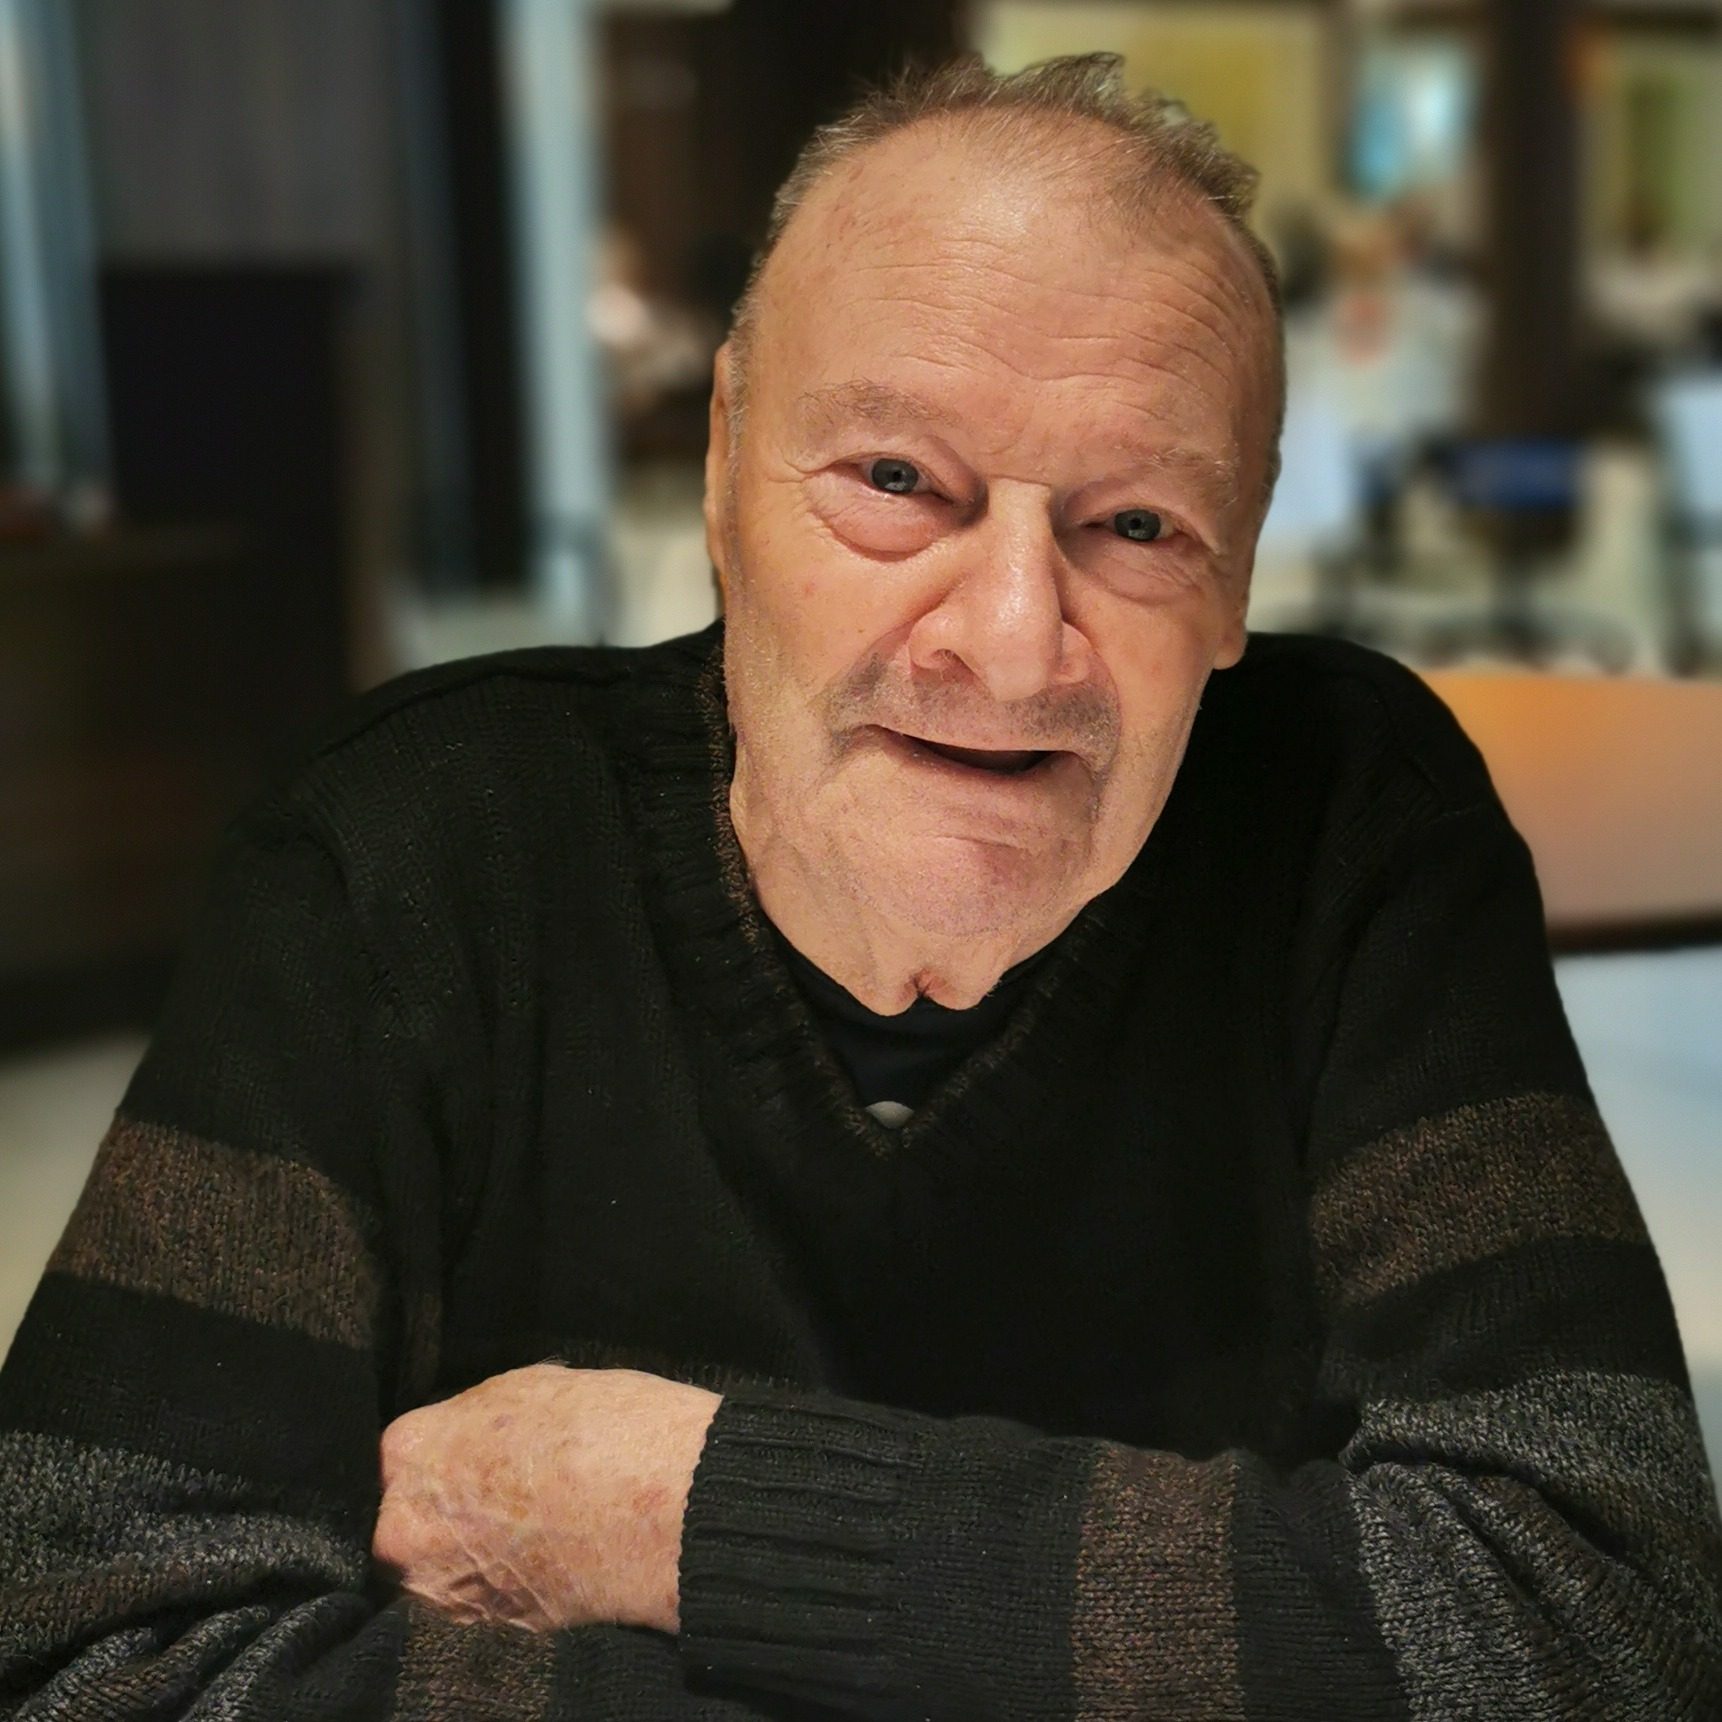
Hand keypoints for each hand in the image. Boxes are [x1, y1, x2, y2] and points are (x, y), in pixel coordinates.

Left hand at [373, 1363, 721, 1634]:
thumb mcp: (528, 1384)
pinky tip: (544, 1554)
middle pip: (403, 1519)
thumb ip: (473, 1416)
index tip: (466, 1456)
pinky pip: (476, 1600)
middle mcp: (406, 1529)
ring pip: (435, 1567)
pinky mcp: (486, 1630)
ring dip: (466, 1551)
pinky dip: (500, 1582)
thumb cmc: (606, 1429)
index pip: (395, 1456)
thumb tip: (468, 1435)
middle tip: (496, 1493)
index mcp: (410, 1454)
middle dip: (441, 1509)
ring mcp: (442, 1589)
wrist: (663, 1508)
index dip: (437, 1454)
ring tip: (526, 1527)